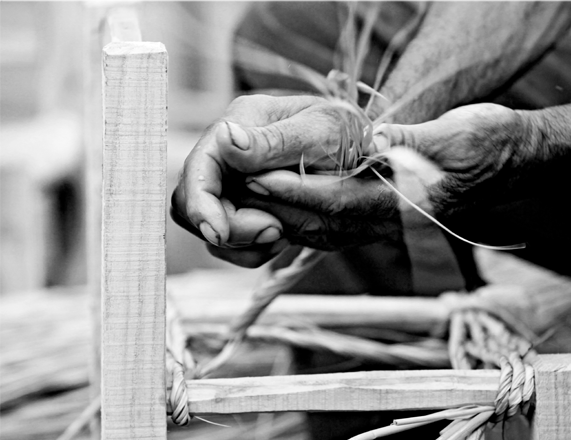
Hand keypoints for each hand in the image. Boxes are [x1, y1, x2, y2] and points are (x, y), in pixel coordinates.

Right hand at [171, 94, 364, 266]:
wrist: (364, 152)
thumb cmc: (346, 134)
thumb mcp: (319, 131)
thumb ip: (272, 140)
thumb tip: (225, 138)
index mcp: (241, 123)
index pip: (199, 167)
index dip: (200, 204)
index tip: (219, 233)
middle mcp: (230, 153)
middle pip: (196, 202)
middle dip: (228, 226)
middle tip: (274, 230)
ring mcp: (234, 181)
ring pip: (210, 225)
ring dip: (241, 241)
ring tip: (281, 234)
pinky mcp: (244, 206)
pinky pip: (230, 240)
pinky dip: (250, 249)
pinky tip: (279, 239)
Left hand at [240, 103, 539, 243]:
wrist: (508, 162)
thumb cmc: (485, 145)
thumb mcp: (455, 133)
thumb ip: (413, 140)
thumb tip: (378, 138)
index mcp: (403, 201)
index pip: (336, 199)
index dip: (293, 190)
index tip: (256, 177)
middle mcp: (389, 219)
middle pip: (319, 220)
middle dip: (273, 206)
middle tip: (233, 187)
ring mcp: (383, 222)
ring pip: (322, 227)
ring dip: (282, 214)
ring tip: (245, 196)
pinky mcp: (381, 216)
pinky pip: (334, 226)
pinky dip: (303, 216)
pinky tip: (283, 204)